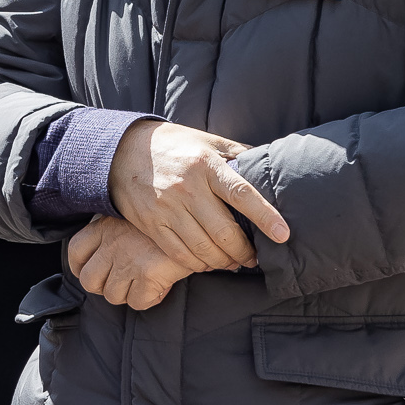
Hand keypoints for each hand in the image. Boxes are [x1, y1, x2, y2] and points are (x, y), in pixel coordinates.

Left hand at [67, 215, 196, 309]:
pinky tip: (160, 286)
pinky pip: (138, 302)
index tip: (93, 271)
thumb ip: (115, 231)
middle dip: (104, 287)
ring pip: (112, 295)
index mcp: (104, 227)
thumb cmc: (166, 219)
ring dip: (128, 294)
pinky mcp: (148, 274)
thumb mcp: (133, 214)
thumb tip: (104, 253)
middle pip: (89, 281)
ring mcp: (128, 260)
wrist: (197, 220)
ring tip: (144, 282)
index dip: (80, 267)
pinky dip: (149, 298)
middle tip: (123, 283)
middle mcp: (112, 244)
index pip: (75, 251)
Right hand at [107, 120, 288, 272]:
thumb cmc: (173, 145)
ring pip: (204, 248)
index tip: (283, 234)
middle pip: (224, 231)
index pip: (242, 193)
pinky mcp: (152, 224)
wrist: (121, 151)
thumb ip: (236, 153)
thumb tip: (268, 165)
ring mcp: (167, 208)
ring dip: (224, 262)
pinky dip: (198, 264)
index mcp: (206, 164)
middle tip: (254, 258)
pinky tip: (207, 262)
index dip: (265, 216)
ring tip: (233, 262)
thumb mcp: (206, 140)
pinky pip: (180, 254)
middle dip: (245, 252)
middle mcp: (187, 187)